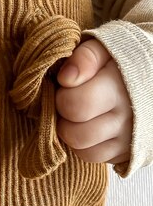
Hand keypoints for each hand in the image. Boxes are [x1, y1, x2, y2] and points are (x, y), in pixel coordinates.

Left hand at [55, 38, 131, 167]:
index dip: (61, 95)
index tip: (66, 85)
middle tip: (69, 101)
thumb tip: (65, 78)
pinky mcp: (127, 152)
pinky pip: (94, 158)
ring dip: (72, 133)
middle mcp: (125, 118)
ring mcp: (127, 139)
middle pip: (74, 134)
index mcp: (117, 89)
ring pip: (82, 150)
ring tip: (79, 114)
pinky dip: (84, 145)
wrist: (152, 76)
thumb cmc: (121, 59)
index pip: (74, 105)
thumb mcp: (105, 47)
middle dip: (63, 117)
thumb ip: (85, 57)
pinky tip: (89, 125)